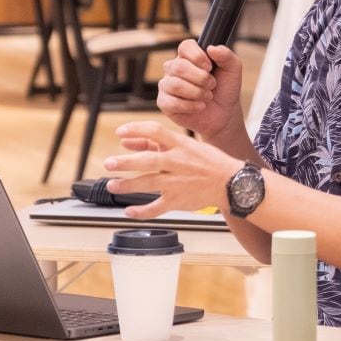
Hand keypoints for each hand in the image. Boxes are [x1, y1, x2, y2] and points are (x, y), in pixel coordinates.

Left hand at [104, 121, 240, 217]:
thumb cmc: (209, 162)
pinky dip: (141, 212)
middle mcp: (177, 162)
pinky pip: (156, 208)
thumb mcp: (187, 145)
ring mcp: (177, 183)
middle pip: (147, 160)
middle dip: (126, 162)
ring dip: (127, 185)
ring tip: (112, 185)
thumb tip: (128, 143)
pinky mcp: (178, 200)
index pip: (155, 131)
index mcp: (181, 145)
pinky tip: (129, 211)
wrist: (231, 183)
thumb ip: (157, 144)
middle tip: (109, 163)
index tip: (120, 132)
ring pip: (148, 183)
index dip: (135, 129)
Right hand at [157, 40, 243, 139]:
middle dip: (201, 78)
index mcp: (188, 56)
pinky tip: (200, 106)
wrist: (224, 113)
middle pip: (179, 66)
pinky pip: (171, 102)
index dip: (198, 56)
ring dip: (197, 93)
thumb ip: (226, 55)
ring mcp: (167, 85)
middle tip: (212, 85)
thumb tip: (211, 48)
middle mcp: (174, 68)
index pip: (185, 46)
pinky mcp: (164, 102)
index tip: (210, 67)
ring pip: (175, 85)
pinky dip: (191, 106)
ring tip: (208, 97)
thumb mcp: (232, 69)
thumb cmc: (225, 88)